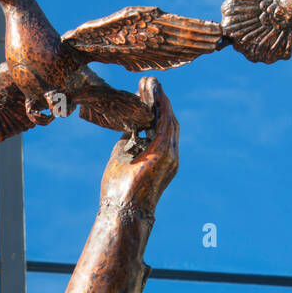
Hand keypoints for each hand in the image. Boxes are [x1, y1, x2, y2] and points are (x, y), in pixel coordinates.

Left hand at [101, 76, 178, 213]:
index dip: (155, 109)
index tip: (145, 93)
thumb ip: (129, 141)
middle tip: (148, 82)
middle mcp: (170, 155)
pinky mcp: (164, 153)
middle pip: (167, 120)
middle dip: (158, 101)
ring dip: (159, 99)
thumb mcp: (124, 157)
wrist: (124, 210)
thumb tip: (127, 127)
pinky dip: (160, 106)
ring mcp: (169, 154)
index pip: (161, 127)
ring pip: (168, 119)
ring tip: (149, 82)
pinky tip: (153, 92)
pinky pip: (165, 123)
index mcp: (161, 157)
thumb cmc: (120, 190)